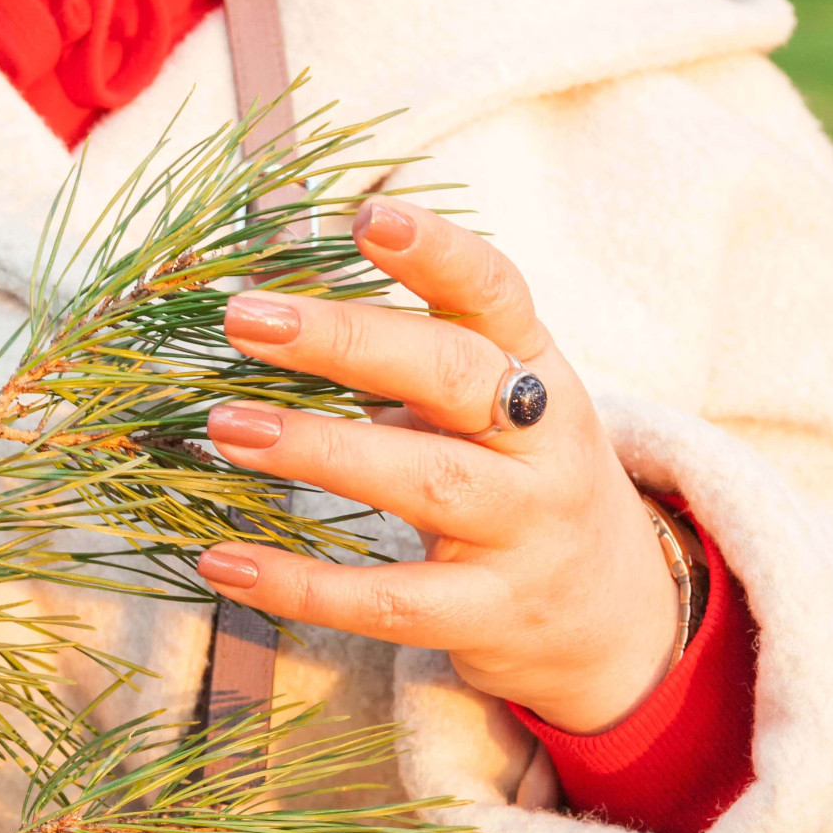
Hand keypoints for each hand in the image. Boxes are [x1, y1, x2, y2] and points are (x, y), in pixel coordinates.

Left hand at [199, 199, 676, 734]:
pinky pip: (387, 602)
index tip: (369, 217)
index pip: (497, 296)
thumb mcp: (490, 408)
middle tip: (246, 319)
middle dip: (347, 341)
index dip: (439, 253)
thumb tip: (278, 307)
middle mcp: (543, 445)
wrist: (608, 616)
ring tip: (225, 428)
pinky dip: (300, 585)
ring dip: (319, 451)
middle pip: (454, 377)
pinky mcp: (487, 614)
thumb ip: (409, 359)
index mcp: (536, 371)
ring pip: (425, 482)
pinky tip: (224, 561)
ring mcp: (522, 532)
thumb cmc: (515, 482)